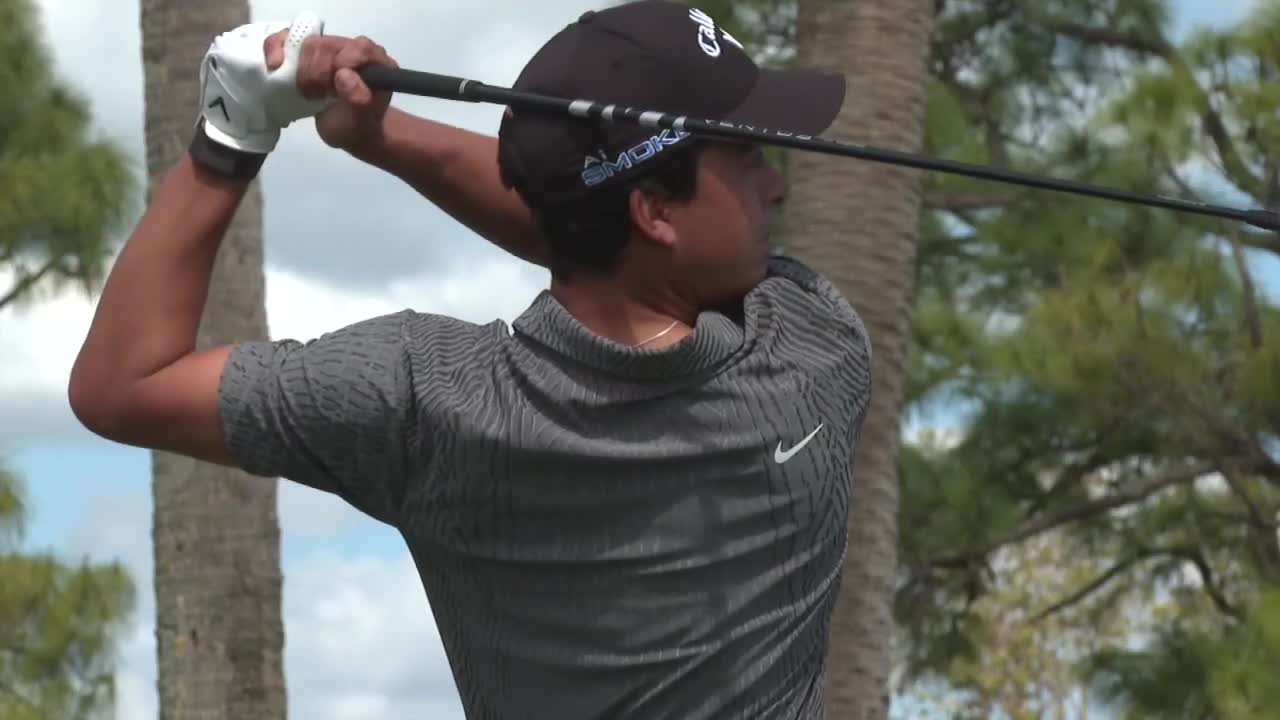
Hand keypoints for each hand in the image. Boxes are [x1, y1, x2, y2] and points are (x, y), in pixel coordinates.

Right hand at [264, 30, 398, 152]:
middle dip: (317, 74)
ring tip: (310, 93)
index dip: (339, 66)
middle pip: (327, 46)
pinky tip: (276, 65)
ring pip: (306, 44)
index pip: (357, 49)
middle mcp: (356, 49)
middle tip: (320, 97)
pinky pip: (287, 38)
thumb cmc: (357, 126)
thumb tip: (344, 75)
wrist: (349, 130)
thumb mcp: (361, 122)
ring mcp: (332, 46)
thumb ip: (359, 100)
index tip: (331, 91)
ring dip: (301, 72)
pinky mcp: (310, 50)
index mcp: (377, 62)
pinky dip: (275, 49)